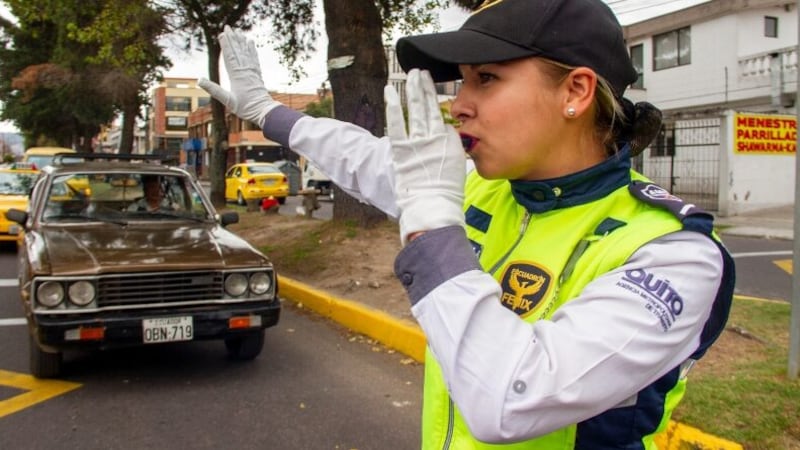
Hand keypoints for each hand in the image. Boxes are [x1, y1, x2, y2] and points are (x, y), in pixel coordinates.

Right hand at [198, 25, 278, 127]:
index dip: (225, 45)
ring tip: (238, 31)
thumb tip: (199, 80)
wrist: (264, 111)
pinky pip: (254, 58)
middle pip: (237, 51)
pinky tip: (250, 42)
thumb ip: (213, 89)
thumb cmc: (245, 108)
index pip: (229, 56)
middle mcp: (245, 70)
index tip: (222, 34)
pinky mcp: (257, 74)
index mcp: (236, 76)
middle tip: (228, 26)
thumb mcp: (227, 100)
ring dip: (241, 41)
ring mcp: (252, 72)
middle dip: (232, 38)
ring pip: (245, 53)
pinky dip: (251, 49)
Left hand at [385, 69, 465, 244]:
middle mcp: (434, 137)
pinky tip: (390, 91)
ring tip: (410, 75)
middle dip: (423, 87)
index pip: (440, 114)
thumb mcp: (456, 164)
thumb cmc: (446, 191)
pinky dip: (392, 105)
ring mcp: (418, 141)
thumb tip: (449, 134)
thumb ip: (451, 146)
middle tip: (420, 73)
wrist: (435, 204)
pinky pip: (396, 122)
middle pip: (428, 106)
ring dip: (412, 90)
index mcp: (449, 140)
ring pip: (415, 109)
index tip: (431, 85)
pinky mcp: (402, 148)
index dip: (434, 98)